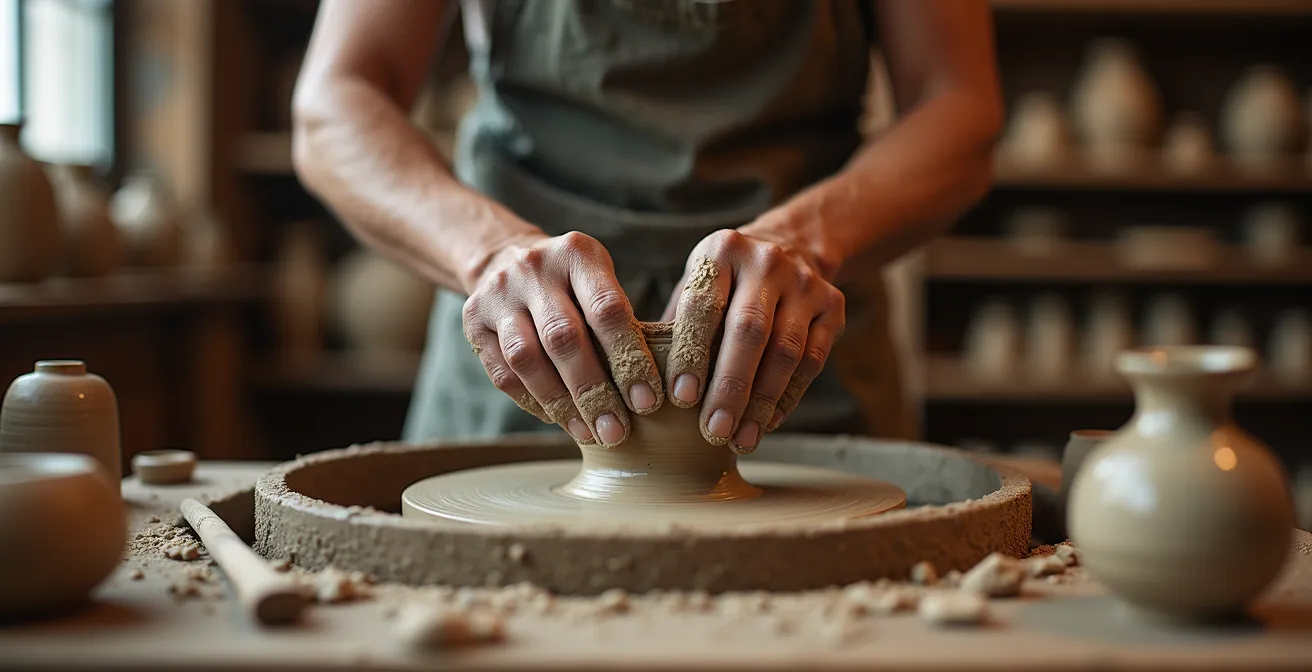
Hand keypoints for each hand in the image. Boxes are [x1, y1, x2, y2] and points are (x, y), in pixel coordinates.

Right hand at [462, 231, 662, 446]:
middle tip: (617, 431)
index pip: (607, 309)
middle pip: (564, 338)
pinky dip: (533, 401)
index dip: (629, 358)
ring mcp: (497, 295)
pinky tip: (559, 419)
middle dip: (594, 391)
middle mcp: (533, 269)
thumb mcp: (599, 276)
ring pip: (527, 359)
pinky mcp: (473, 322)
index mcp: (576, 254)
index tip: (648, 400)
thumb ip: (620, 317)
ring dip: (561, 403)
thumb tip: (650, 386)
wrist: (503, 257)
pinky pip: (502, 373)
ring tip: (589, 434)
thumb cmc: (571, 279)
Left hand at [661, 229, 844, 452]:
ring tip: (742, 439)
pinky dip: (789, 397)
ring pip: (786, 350)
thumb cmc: (726, 282)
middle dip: (731, 386)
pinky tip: (768, 423)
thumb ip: (675, 325)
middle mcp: (767, 261)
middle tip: (713, 431)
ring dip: (762, 401)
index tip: (681, 398)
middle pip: (749, 330)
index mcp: (723, 251)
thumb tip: (639, 383)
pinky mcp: (834, 306)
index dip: (693, 353)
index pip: (705, 305)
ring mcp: (805, 283)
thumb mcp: (696, 283)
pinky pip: (812, 360)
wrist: (793, 246)